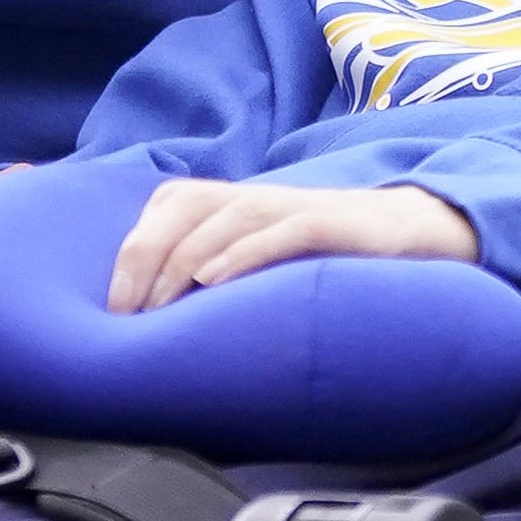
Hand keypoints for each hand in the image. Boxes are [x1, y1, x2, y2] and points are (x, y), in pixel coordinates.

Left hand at [105, 179, 474, 311]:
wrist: (408, 234)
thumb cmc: (325, 256)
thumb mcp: (263, 258)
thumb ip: (218, 272)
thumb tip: (159, 324)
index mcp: (235, 202)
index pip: (168, 203)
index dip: (134, 246)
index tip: (111, 303)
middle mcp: (258, 197)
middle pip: (185, 205)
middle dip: (146, 254)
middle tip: (124, 312)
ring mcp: (295, 207)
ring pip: (226, 215)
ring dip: (184, 259)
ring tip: (158, 305)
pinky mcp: (332, 225)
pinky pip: (282, 230)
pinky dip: (244, 253)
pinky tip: (214, 282)